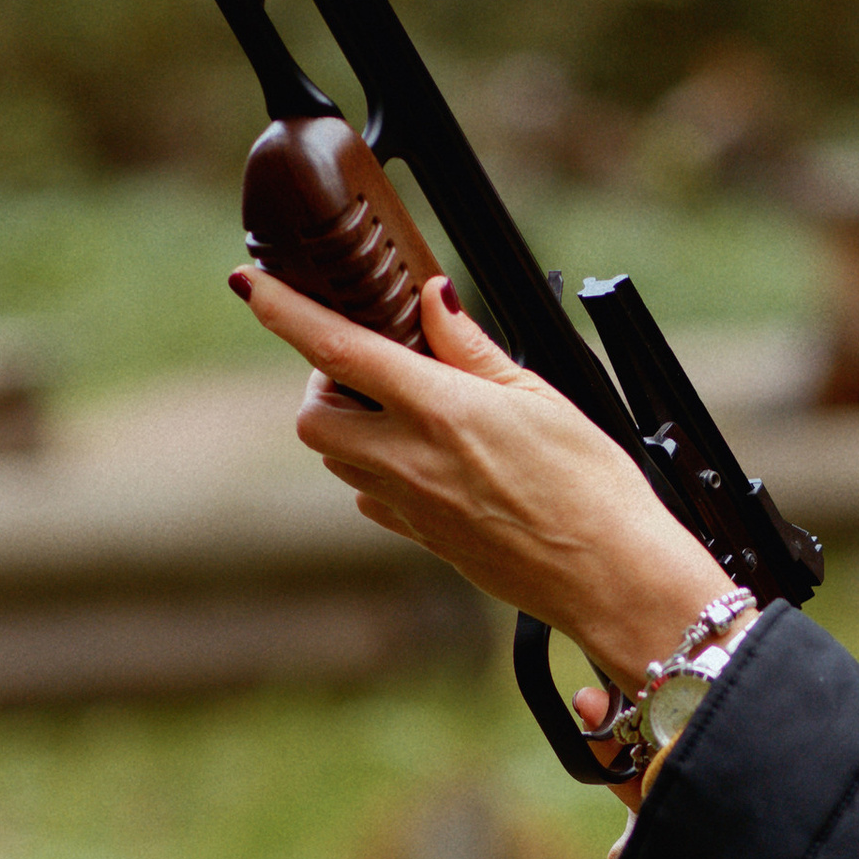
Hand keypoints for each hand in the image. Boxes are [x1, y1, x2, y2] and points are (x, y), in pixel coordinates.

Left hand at [229, 263, 730, 699]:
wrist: (609, 577)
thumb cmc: (591, 486)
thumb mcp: (539, 394)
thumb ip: (471, 348)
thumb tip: (431, 299)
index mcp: (438, 410)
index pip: (336, 348)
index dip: (282, 310)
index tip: (250, 282)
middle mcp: (410, 460)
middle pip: (315, 416)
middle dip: (325, 383)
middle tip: (375, 366)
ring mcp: (411, 506)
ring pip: (337, 459)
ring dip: (351, 427)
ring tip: (407, 411)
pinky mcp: (423, 539)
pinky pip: (371, 499)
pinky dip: (378, 472)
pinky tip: (426, 461)